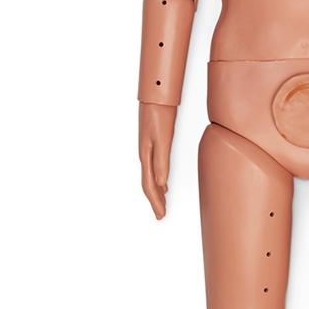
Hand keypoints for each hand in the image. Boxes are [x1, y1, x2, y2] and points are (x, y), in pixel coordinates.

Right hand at [139, 102, 176, 218]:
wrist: (156, 93)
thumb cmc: (159, 113)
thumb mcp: (163, 137)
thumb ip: (161, 160)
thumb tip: (162, 182)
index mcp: (146, 154)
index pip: (150, 184)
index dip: (155, 201)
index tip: (161, 214)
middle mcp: (145, 153)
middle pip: (148, 183)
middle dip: (154, 200)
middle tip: (161, 214)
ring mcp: (147, 148)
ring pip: (150, 175)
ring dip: (156, 191)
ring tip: (162, 202)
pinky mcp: (151, 142)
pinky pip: (153, 166)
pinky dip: (158, 178)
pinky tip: (163, 181)